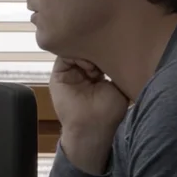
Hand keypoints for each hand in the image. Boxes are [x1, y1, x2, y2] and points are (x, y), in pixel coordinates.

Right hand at [49, 58, 127, 173]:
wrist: (92, 128)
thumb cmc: (108, 113)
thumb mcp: (117, 86)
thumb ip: (115, 69)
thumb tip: (117, 51)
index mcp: (95, 74)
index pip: (99, 52)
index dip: (106, 49)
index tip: (116, 52)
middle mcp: (81, 71)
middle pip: (86, 49)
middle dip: (96, 49)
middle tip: (107, 54)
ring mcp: (69, 73)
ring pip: (76, 50)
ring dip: (87, 53)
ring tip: (97, 66)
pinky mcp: (58, 75)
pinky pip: (64, 56)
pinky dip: (76, 56)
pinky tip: (89, 67)